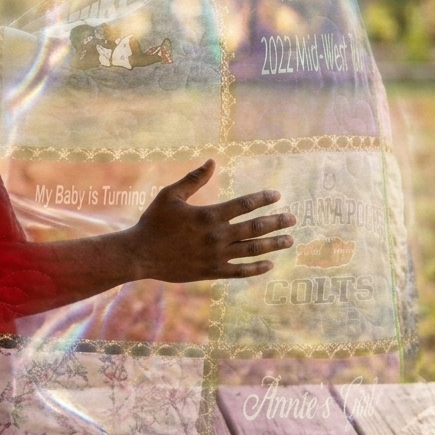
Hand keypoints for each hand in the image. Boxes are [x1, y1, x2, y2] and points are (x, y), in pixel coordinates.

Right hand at [124, 159, 295, 282]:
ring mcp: (216, 256)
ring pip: (252, 249)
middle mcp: (217, 236)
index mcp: (209, 215)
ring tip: (289, 240)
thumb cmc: (153, 221)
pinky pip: (239, 271)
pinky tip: (269, 264)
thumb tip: (212, 162)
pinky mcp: (211, 272)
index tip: (277, 196)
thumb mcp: (170, 195)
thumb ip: (194, 179)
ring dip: (273, 244)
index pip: (244, 204)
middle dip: (277, 222)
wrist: (140, 254)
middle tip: (293, 219)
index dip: (263, 199)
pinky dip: (256, 268)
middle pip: (255, 228)